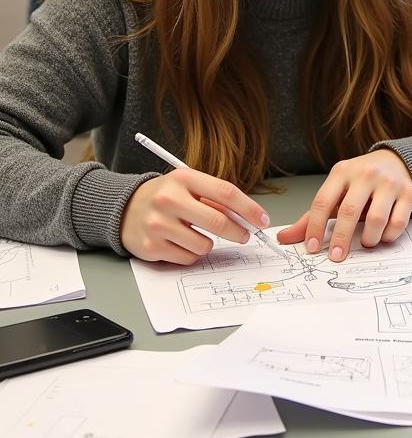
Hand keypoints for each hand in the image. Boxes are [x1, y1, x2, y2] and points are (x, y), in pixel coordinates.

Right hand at [121, 169, 270, 264]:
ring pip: (204, 245)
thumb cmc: (165, 197)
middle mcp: (169, 200)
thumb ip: (215, 198)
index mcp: (183, 179)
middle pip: (218, 222)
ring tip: (197, 234)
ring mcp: (158, 224)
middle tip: (245, 235)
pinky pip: (187, 258)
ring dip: (209, 244)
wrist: (123, 208)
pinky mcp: (151, 247)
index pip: (226, 193)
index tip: (262, 220)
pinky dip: (191, 253)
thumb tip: (248, 218)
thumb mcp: (188, 186)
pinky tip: (180, 242)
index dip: (249, 209)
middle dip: (239, 232)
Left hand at [276, 149, 411, 261]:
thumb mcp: (335, 192)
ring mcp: (389, 183)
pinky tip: (382, 236)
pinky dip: (388, 236)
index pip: (322, 202)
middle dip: (341, 239)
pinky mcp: (409, 193)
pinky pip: (398, 223)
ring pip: (376, 219)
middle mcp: (365, 174)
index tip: (313, 248)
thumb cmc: (360, 182)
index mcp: (342, 172)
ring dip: (368, 239)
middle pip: (349, 211)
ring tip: (365, 242)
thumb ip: (312, 216)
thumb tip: (284, 239)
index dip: (315, 228)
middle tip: (337, 257)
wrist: (396, 162)